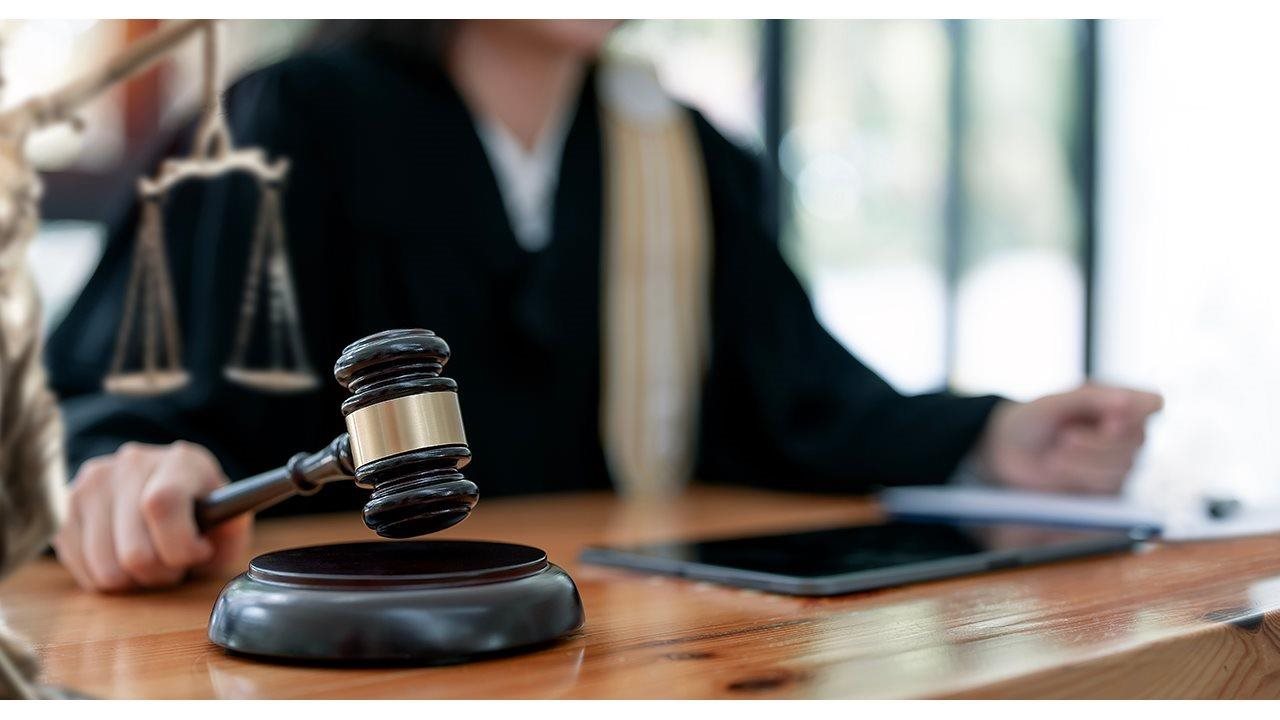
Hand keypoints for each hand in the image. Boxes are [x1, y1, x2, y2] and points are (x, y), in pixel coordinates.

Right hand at [52, 441, 251, 592]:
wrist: (163, 489)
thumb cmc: (201, 513)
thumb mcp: (230, 519)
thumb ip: (234, 528)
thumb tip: (225, 527)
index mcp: (179, 461)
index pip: (161, 504)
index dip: (181, 544)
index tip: (199, 552)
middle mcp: (131, 463)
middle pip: (134, 550)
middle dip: (163, 572)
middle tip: (177, 564)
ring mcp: (92, 484)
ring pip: (106, 568)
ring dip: (135, 580)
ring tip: (152, 560)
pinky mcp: (67, 508)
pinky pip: (82, 570)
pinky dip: (108, 579)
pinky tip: (126, 559)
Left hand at [974, 384, 1163, 494]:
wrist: (1009, 452)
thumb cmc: (1033, 420)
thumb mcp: (1053, 403)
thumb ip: (1089, 398)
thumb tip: (1127, 400)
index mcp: (1119, 401)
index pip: (1153, 403)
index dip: (1136, 412)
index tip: (1107, 419)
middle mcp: (1127, 431)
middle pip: (1136, 439)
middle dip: (1097, 442)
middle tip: (1064, 437)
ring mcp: (1121, 461)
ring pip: (1124, 466)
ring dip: (1085, 461)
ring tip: (1054, 455)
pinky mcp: (1108, 488)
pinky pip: (1110, 488)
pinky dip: (1081, 477)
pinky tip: (1058, 467)